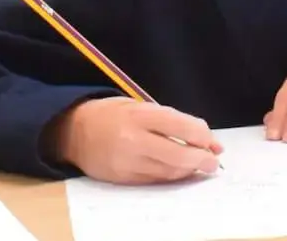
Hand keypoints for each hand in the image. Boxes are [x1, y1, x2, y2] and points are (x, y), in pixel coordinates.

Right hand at [48, 98, 222, 183]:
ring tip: (198, 165)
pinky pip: (155, 180)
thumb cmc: (112, 114)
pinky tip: (178, 171)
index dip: (204, 137)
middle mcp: (133, 140)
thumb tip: (205, 139)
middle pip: (178, 155)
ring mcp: (127, 162)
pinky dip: (171, 176)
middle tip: (213, 162)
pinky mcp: (122, 178)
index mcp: (140, 115)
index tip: (213, 143)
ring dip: (189, 170)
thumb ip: (171, 121)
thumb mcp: (140, 106)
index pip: (183, 127)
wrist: (73, 131)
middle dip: (202, 160)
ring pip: (169, 171)